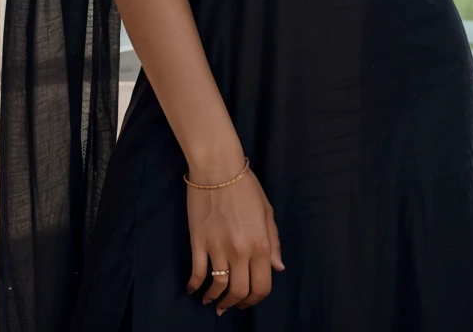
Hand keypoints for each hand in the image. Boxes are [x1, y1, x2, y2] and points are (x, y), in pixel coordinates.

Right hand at [186, 163, 284, 314]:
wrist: (217, 167)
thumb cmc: (245, 186)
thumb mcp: (266, 211)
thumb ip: (273, 241)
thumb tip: (277, 268)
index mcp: (261, 244)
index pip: (261, 286)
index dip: (255, 299)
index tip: (248, 301)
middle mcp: (241, 251)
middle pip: (239, 291)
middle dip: (235, 303)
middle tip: (229, 305)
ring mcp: (218, 247)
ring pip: (218, 287)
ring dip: (215, 299)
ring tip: (212, 301)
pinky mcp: (198, 242)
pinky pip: (198, 273)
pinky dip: (195, 286)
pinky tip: (194, 289)